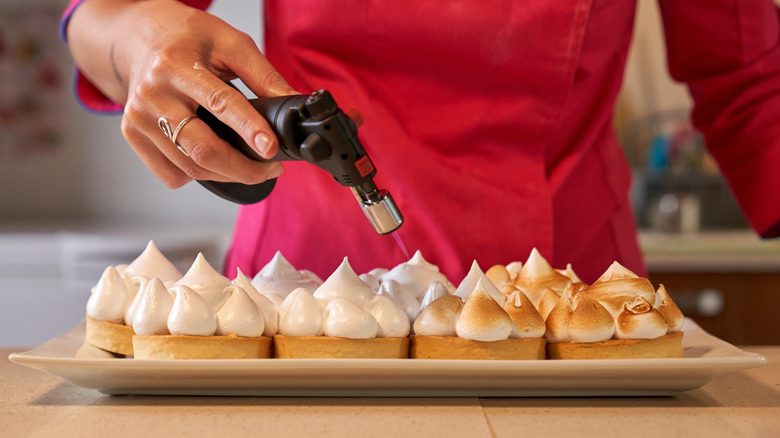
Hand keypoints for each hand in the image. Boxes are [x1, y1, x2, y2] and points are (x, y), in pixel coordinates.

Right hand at [67, 0, 295, 188]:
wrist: (139, 37)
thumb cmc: (187, 38)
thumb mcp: (230, 43)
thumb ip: (263, 75)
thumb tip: (293, 104)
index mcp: (175, 65)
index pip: (219, 103)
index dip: (248, 129)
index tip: (270, 149)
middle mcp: (151, 95)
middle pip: (202, 149)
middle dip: (244, 168)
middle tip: (271, 168)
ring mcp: (138, 119)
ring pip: (190, 168)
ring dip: (228, 175)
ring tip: (251, 166)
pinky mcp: (133, 136)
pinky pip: (172, 174)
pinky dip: (200, 175)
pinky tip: (215, 161)